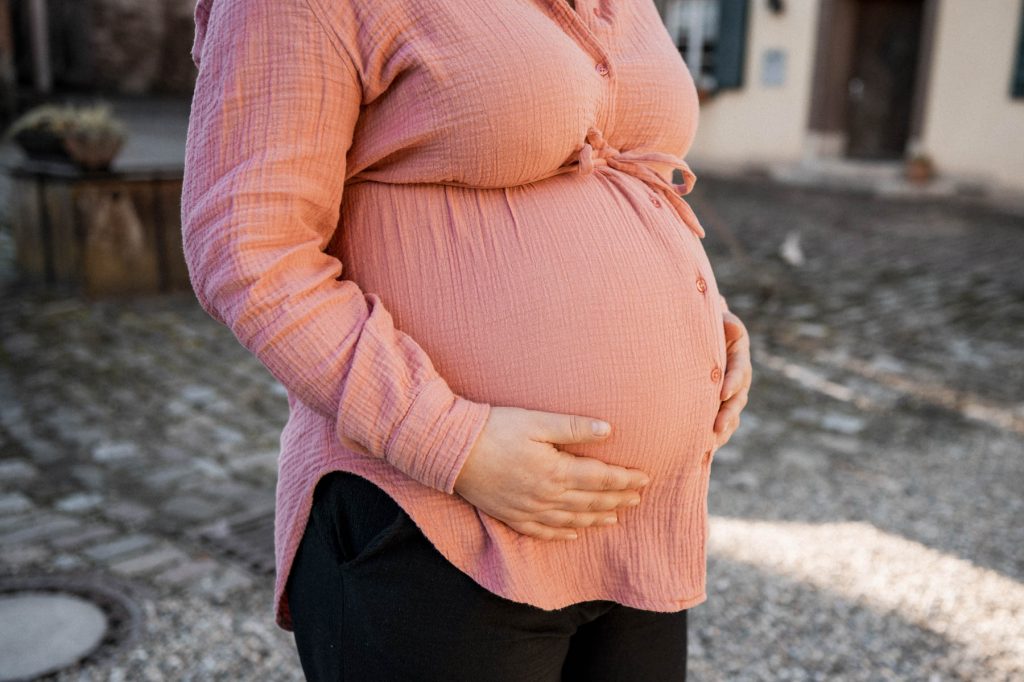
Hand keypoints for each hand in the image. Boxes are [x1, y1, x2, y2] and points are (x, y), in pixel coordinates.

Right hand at [453, 406, 651, 540]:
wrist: (452, 451)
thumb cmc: (494, 429)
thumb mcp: (536, 421)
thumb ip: (573, 427)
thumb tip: (608, 430)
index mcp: (556, 472)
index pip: (601, 479)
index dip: (625, 479)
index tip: (644, 478)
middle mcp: (546, 497)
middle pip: (591, 502)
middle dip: (617, 499)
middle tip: (637, 497)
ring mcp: (528, 510)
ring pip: (572, 520)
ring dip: (596, 518)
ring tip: (615, 517)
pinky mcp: (511, 516)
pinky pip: (544, 531)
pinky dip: (563, 533)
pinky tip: (575, 533)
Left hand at [713, 309, 751, 448]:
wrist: (701, 339)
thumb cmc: (710, 327)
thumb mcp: (720, 321)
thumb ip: (727, 324)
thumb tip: (731, 326)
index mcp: (739, 359)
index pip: (739, 372)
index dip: (733, 383)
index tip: (722, 393)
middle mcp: (738, 382)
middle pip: (737, 401)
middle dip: (728, 415)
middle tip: (717, 427)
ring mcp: (730, 397)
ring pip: (731, 416)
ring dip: (722, 430)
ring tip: (710, 443)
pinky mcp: (719, 407)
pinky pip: (721, 424)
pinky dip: (715, 437)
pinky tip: (704, 449)